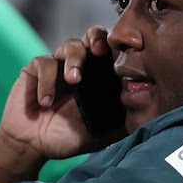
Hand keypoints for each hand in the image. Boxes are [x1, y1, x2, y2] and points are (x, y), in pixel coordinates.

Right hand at [0, 27, 123, 182]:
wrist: (34, 146)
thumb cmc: (69, 137)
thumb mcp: (101, 133)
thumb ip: (122, 123)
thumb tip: (148, 116)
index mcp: (99, 76)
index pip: (112, 52)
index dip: (118, 48)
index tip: (123, 56)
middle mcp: (80, 65)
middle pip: (92, 36)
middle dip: (97, 39)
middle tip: (99, 50)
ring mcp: (57, 65)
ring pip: (69, 46)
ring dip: (73, 60)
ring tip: (73, 80)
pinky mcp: (34, 70)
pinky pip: (43, 63)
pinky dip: (46, 81)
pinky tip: (46, 102)